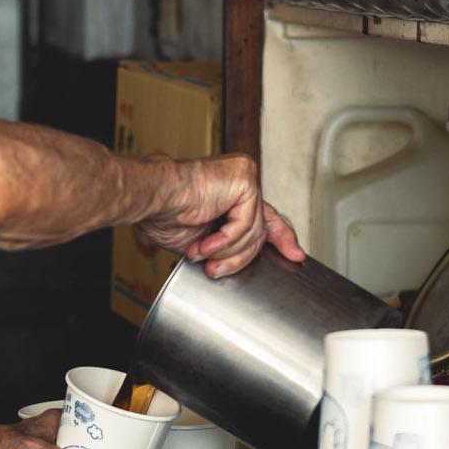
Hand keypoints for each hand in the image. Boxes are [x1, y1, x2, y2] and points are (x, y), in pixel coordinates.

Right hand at [137, 154, 306, 277]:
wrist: (154, 197)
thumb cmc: (166, 213)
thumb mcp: (204, 238)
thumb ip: (227, 242)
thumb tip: (237, 260)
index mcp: (233, 191)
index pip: (267, 216)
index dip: (282, 238)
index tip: (295, 255)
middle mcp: (243, 179)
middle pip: (262, 227)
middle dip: (246, 255)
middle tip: (220, 270)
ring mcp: (246, 177)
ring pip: (253, 231)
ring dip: (226, 252)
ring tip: (203, 256)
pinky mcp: (244, 181)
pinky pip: (245, 225)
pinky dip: (225, 241)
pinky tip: (205, 245)